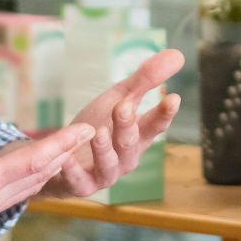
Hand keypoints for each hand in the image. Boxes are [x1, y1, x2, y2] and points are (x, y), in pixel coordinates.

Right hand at [0, 100, 90, 240]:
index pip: (34, 161)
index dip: (62, 144)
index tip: (86, 128)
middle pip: (40, 175)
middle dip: (67, 153)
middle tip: (90, 132)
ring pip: (31, 187)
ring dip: (53, 166)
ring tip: (73, 145)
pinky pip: (17, 193)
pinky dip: (35, 176)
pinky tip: (40, 165)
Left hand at [7, 49, 184, 198]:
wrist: (63, 155)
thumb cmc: (97, 125)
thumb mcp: (119, 98)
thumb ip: (145, 79)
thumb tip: (177, 55)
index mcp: (138, 136)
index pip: (155, 125)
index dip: (164, 114)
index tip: (173, 98)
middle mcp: (125, 158)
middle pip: (131, 144)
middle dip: (128, 126)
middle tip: (124, 106)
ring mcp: (104, 174)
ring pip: (109, 165)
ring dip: (105, 150)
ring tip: (99, 132)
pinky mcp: (80, 186)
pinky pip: (78, 181)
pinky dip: (72, 170)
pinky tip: (66, 156)